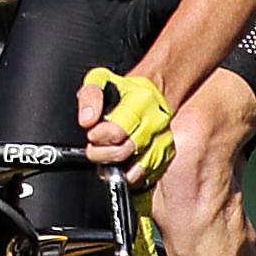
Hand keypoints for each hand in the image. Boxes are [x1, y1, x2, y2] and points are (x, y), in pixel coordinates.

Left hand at [77, 67, 173, 193]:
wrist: (152, 93)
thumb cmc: (124, 90)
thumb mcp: (100, 80)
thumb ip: (89, 97)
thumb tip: (87, 120)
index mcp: (142, 101)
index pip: (117, 131)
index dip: (98, 137)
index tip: (92, 134)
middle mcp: (157, 121)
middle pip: (125, 151)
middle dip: (103, 153)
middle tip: (96, 147)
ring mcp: (164, 139)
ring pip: (137, 168)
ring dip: (116, 167)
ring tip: (107, 157)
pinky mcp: (168, 154)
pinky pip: (148, 175)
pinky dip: (130, 174)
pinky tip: (122, 165)